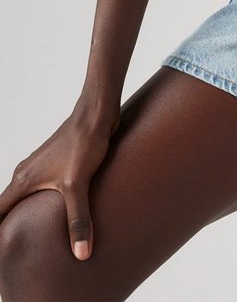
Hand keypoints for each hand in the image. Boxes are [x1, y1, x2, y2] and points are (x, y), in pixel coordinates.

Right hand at [0, 97, 120, 260]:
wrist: (97, 113)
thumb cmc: (84, 143)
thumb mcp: (79, 185)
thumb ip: (78, 219)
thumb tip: (82, 254)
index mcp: (23, 181)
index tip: (2, 252)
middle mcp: (26, 174)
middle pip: (8, 208)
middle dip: (7, 227)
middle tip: (13, 251)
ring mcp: (40, 168)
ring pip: (25, 198)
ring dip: (25, 215)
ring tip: (31, 239)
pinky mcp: (56, 164)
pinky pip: (41, 190)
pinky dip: (40, 204)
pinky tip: (54, 214)